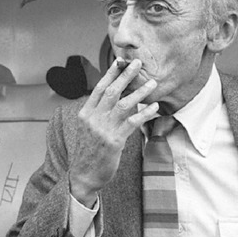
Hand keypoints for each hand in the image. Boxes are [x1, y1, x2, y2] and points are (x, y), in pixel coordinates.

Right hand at [69, 58, 158, 206]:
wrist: (83, 175)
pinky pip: (132, 122)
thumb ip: (97, 114)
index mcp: (85, 113)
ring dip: (139, 92)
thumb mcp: (87, 129)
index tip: (119, 61)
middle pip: (111, 91)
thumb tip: (114, 100)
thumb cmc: (88, 152)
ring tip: (152, 83)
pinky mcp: (114, 141)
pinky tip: (155, 107)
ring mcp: (103, 129)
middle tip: (137, 63)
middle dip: (125, 75)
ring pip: (123, 104)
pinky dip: (145, 113)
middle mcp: (92, 118)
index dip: (110, 73)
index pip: (99, 88)